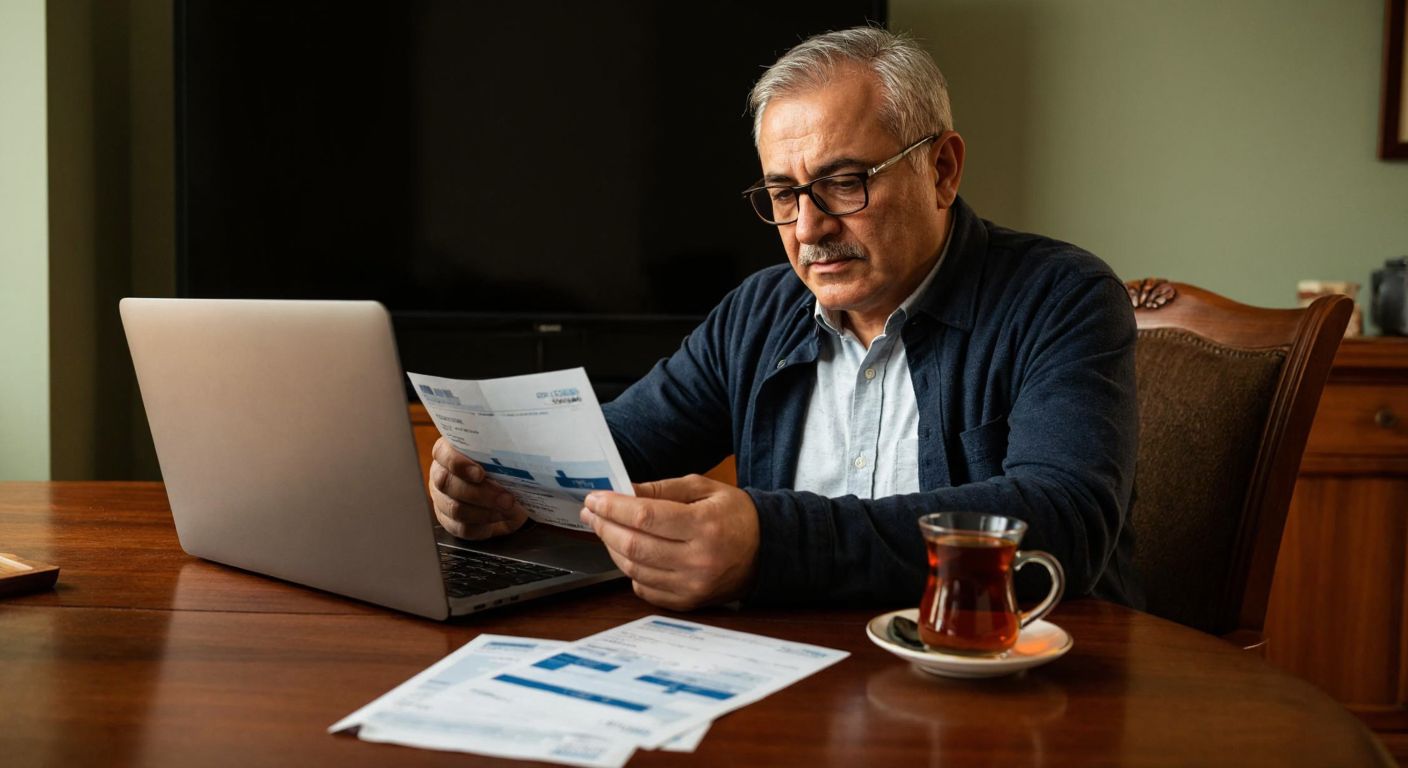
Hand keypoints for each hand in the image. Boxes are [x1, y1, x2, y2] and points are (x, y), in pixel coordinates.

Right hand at [428, 437, 528, 539]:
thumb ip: (501, 456)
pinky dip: (483, 526)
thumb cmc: (503, 469)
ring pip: (454, 508)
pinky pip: (461, 528)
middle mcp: (440, 474)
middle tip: (506, 498)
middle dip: (479, 493)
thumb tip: (516, 459)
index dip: (458, 463)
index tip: (480, 474)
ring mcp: (441, 499)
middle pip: (447, 484)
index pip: (442, 453)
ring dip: (484, 511)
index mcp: (449, 451)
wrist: (509, 495)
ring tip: (507, 508)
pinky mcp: (448, 521)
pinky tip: (499, 519)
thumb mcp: (504, 459)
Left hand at [579, 474, 759, 610]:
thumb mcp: (703, 488)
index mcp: (704, 525)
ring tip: (605, 530)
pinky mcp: (689, 602)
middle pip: (635, 546)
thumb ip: (662, 489)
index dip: (614, 508)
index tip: (595, 499)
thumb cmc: (735, 515)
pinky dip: (630, 571)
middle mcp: (699, 560)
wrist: (767, 550)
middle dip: (605, 527)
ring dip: (612, 548)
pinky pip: (645, 589)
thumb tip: (624, 492)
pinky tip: (628, 553)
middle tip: (592, 513)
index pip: (645, 517)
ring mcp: (693, 586)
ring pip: (634, 570)